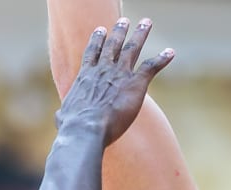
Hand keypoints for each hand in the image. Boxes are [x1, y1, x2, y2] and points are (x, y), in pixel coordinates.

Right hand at [56, 17, 173, 145]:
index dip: (97, 40)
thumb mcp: (63, 117)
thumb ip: (63, 114)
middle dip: (120, 31)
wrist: (86, 128)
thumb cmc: (73, 126)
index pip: (92, 53)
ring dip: (141, 34)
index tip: (100, 29)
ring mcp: (120, 74)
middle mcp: (103, 69)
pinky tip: (171, 52)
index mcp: (86, 76)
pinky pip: (152, 66)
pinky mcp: (136, 83)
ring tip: (146, 23)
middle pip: (113, 45)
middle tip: (124, 21)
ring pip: (132, 48)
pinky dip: (162, 58)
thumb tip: (59, 118)